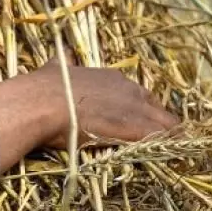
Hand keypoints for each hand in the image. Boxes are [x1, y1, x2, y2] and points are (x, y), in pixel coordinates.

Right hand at [0, 58, 179, 174]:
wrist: (40, 104)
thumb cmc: (43, 90)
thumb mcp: (56, 69)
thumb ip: (63, 64)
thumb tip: (62, 54)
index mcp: (111, 77)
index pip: (137, 95)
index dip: (138, 109)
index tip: (134, 121)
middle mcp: (128, 89)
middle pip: (155, 108)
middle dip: (156, 122)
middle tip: (154, 139)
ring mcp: (134, 109)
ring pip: (165, 124)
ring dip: (167, 137)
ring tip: (171, 150)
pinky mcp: (135, 128)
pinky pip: (161, 138)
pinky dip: (167, 146)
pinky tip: (170, 156)